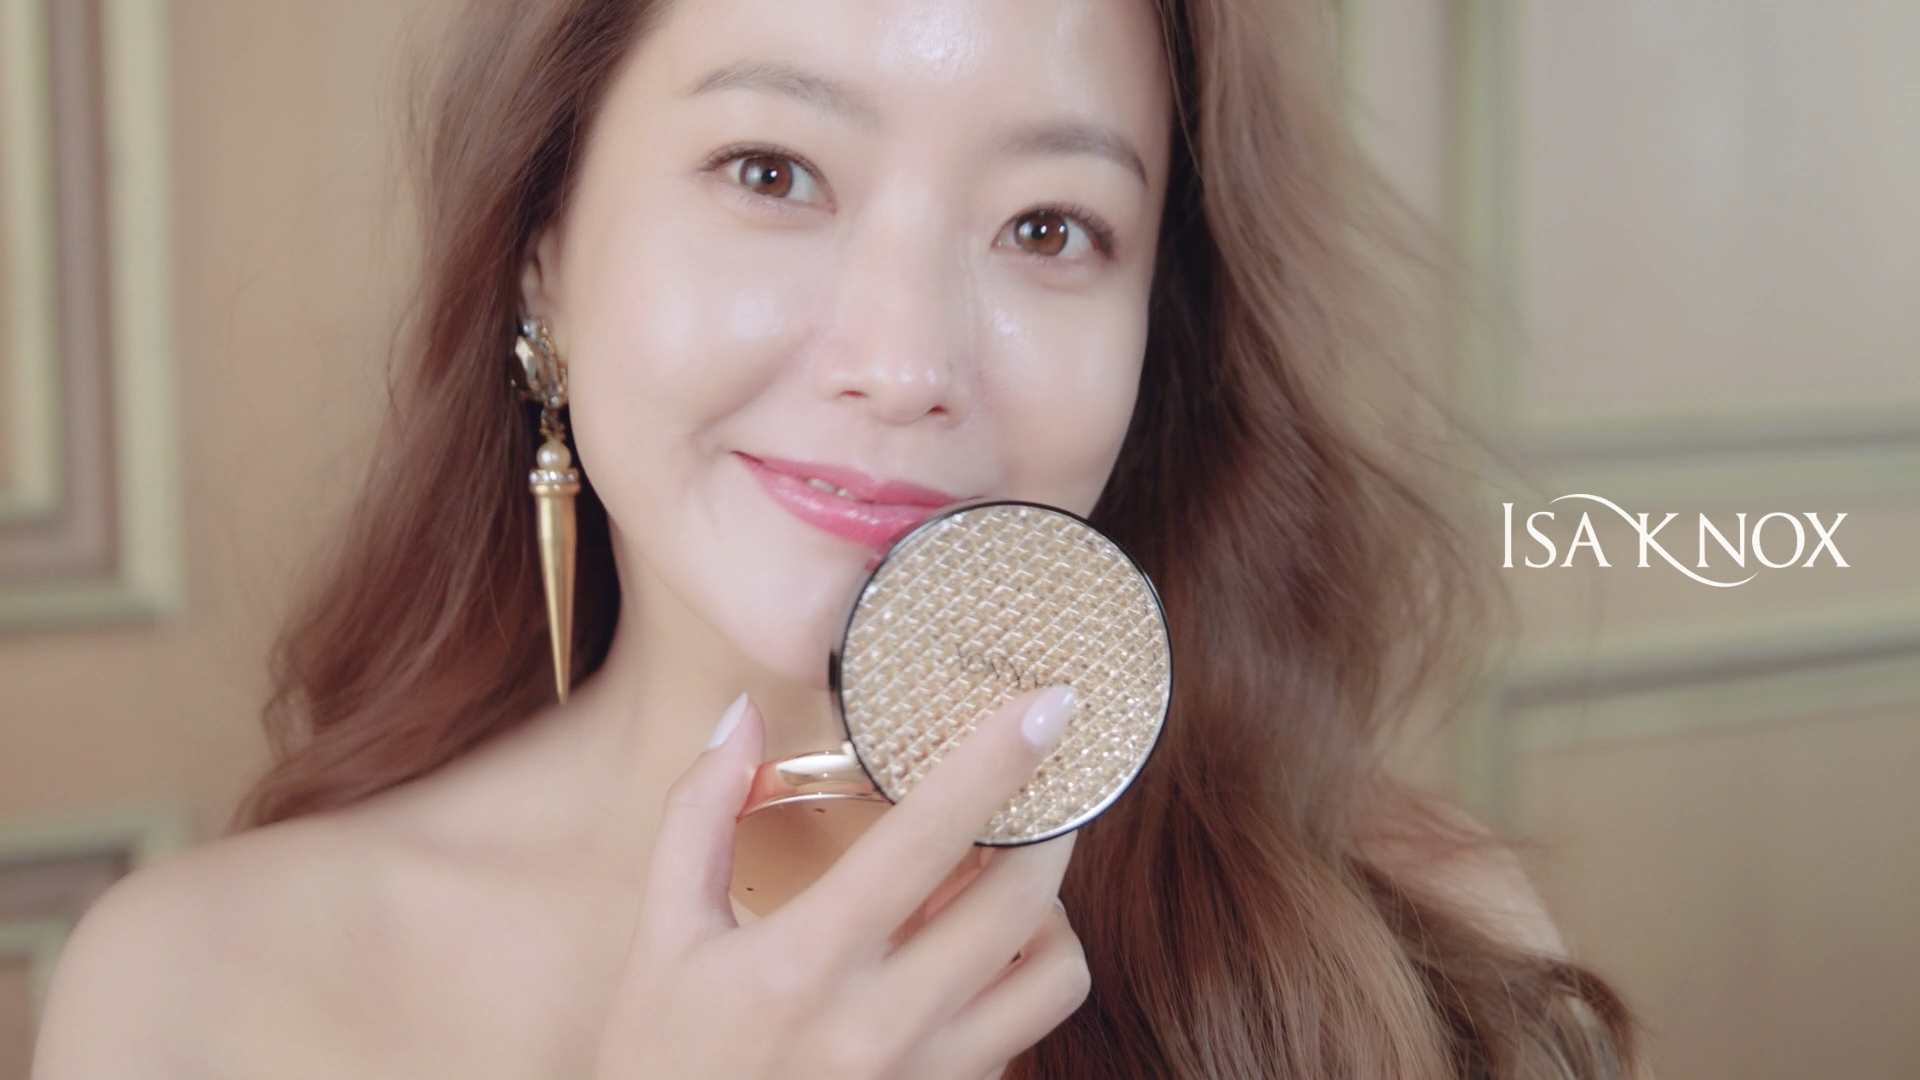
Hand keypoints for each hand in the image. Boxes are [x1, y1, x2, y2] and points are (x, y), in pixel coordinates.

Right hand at [594, 687, 1089, 1079]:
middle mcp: (879, 1028)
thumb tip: (741, 715)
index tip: (1049, 704)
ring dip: (1048, 914)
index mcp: (802, 966)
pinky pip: (1027, 1035)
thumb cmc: (661, 1065)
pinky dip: (1021, 983)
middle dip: (1050, 824)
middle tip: (1041, 786)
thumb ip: (698, 819)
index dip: (998, 761)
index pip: (926, 838)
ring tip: (1001, 885)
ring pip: (1053, 975)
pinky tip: (972, 961)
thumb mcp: (660, 942)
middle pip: (1020, 900)